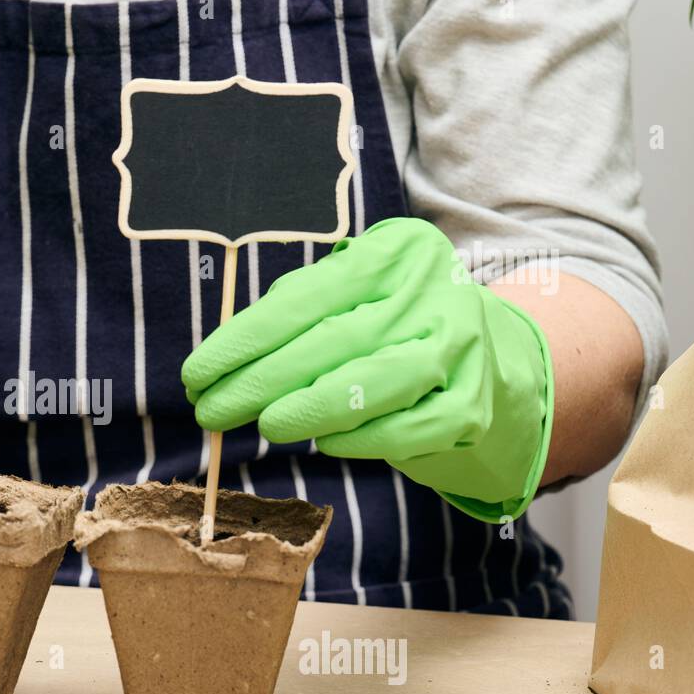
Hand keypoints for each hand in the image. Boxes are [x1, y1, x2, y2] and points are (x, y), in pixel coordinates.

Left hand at [182, 218, 552, 520]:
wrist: (497, 363)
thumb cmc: (395, 328)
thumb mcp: (353, 298)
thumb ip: (296, 315)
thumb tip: (221, 363)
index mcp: (396, 252)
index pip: (304, 298)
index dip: (242, 341)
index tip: (196, 373)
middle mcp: (434, 292)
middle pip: (330, 341)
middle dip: (257, 381)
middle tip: (211, 410)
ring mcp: (461, 348)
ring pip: (372, 382)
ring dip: (307, 408)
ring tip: (263, 424)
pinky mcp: (474, 404)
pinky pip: (406, 428)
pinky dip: (360, 438)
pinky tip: (326, 441)